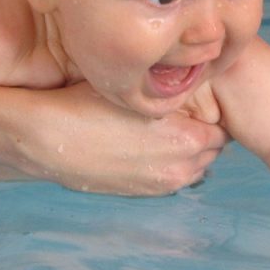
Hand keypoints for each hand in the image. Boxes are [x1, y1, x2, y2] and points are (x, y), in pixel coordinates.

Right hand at [0, 82, 228, 195]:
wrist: (48, 139)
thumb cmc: (88, 102)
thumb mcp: (137, 87)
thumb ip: (173, 88)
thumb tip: (192, 76)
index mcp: (188, 138)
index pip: (222, 125)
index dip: (209, 110)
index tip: (196, 98)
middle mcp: (181, 167)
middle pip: (212, 148)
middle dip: (202, 130)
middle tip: (184, 111)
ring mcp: (161, 184)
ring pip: (195, 167)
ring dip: (188, 150)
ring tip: (165, 129)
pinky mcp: (142, 193)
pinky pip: (172, 178)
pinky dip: (168, 163)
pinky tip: (146, 145)